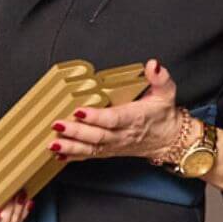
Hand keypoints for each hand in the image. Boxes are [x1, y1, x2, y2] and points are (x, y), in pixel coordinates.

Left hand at [49, 59, 181, 161]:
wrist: (169, 139)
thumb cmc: (163, 114)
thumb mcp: (166, 93)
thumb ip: (160, 78)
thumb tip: (153, 65)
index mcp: (135, 118)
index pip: (113, 119)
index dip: (96, 117)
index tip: (80, 111)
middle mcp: (122, 134)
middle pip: (97, 135)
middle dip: (76, 131)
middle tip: (57, 124)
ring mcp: (114, 145)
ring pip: (91, 148)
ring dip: (70, 146)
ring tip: (52, 143)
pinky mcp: (108, 151)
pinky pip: (89, 156)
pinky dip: (73, 156)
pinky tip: (57, 154)